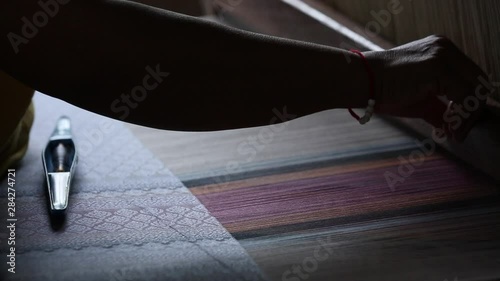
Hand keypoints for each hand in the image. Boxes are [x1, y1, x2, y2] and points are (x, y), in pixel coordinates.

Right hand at [364, 35, 488, 141]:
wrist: (361, 80)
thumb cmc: (382, 89)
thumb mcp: (418, 100)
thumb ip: (438, 110)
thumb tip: (451, 129)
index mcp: (442, 51)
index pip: (471, 78)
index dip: (470, 105)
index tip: (460, 127)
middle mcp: (446, 48)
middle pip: (478, 82)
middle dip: (472, 112)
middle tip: (459, 133)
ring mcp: (443, 55)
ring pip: (475, 90)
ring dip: (467, 117)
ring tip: (454, 133)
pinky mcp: (438, 67)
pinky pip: (463, 95)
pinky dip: (460, 115)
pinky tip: (448, 128)